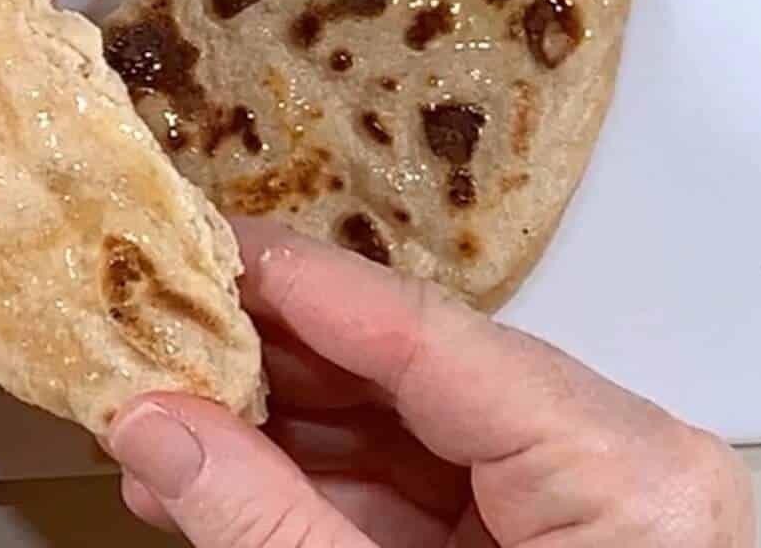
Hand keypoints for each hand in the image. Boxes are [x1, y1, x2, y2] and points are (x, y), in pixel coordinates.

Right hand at [110, 219, 754, 546]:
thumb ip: (265, 523)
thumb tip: (144, 420)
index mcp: (615, 469)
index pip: (432, 332)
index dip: (304, 283)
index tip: (206, 240)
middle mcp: (614, 454)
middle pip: (417, 365)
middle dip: (279, 352)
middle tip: (169, 320)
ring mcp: (582, 490)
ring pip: (409, 419)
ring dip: (286, 419)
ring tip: (171, 404)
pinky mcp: (546, 527)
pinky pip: (423, 478)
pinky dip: (323, 478)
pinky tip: (226, 470)